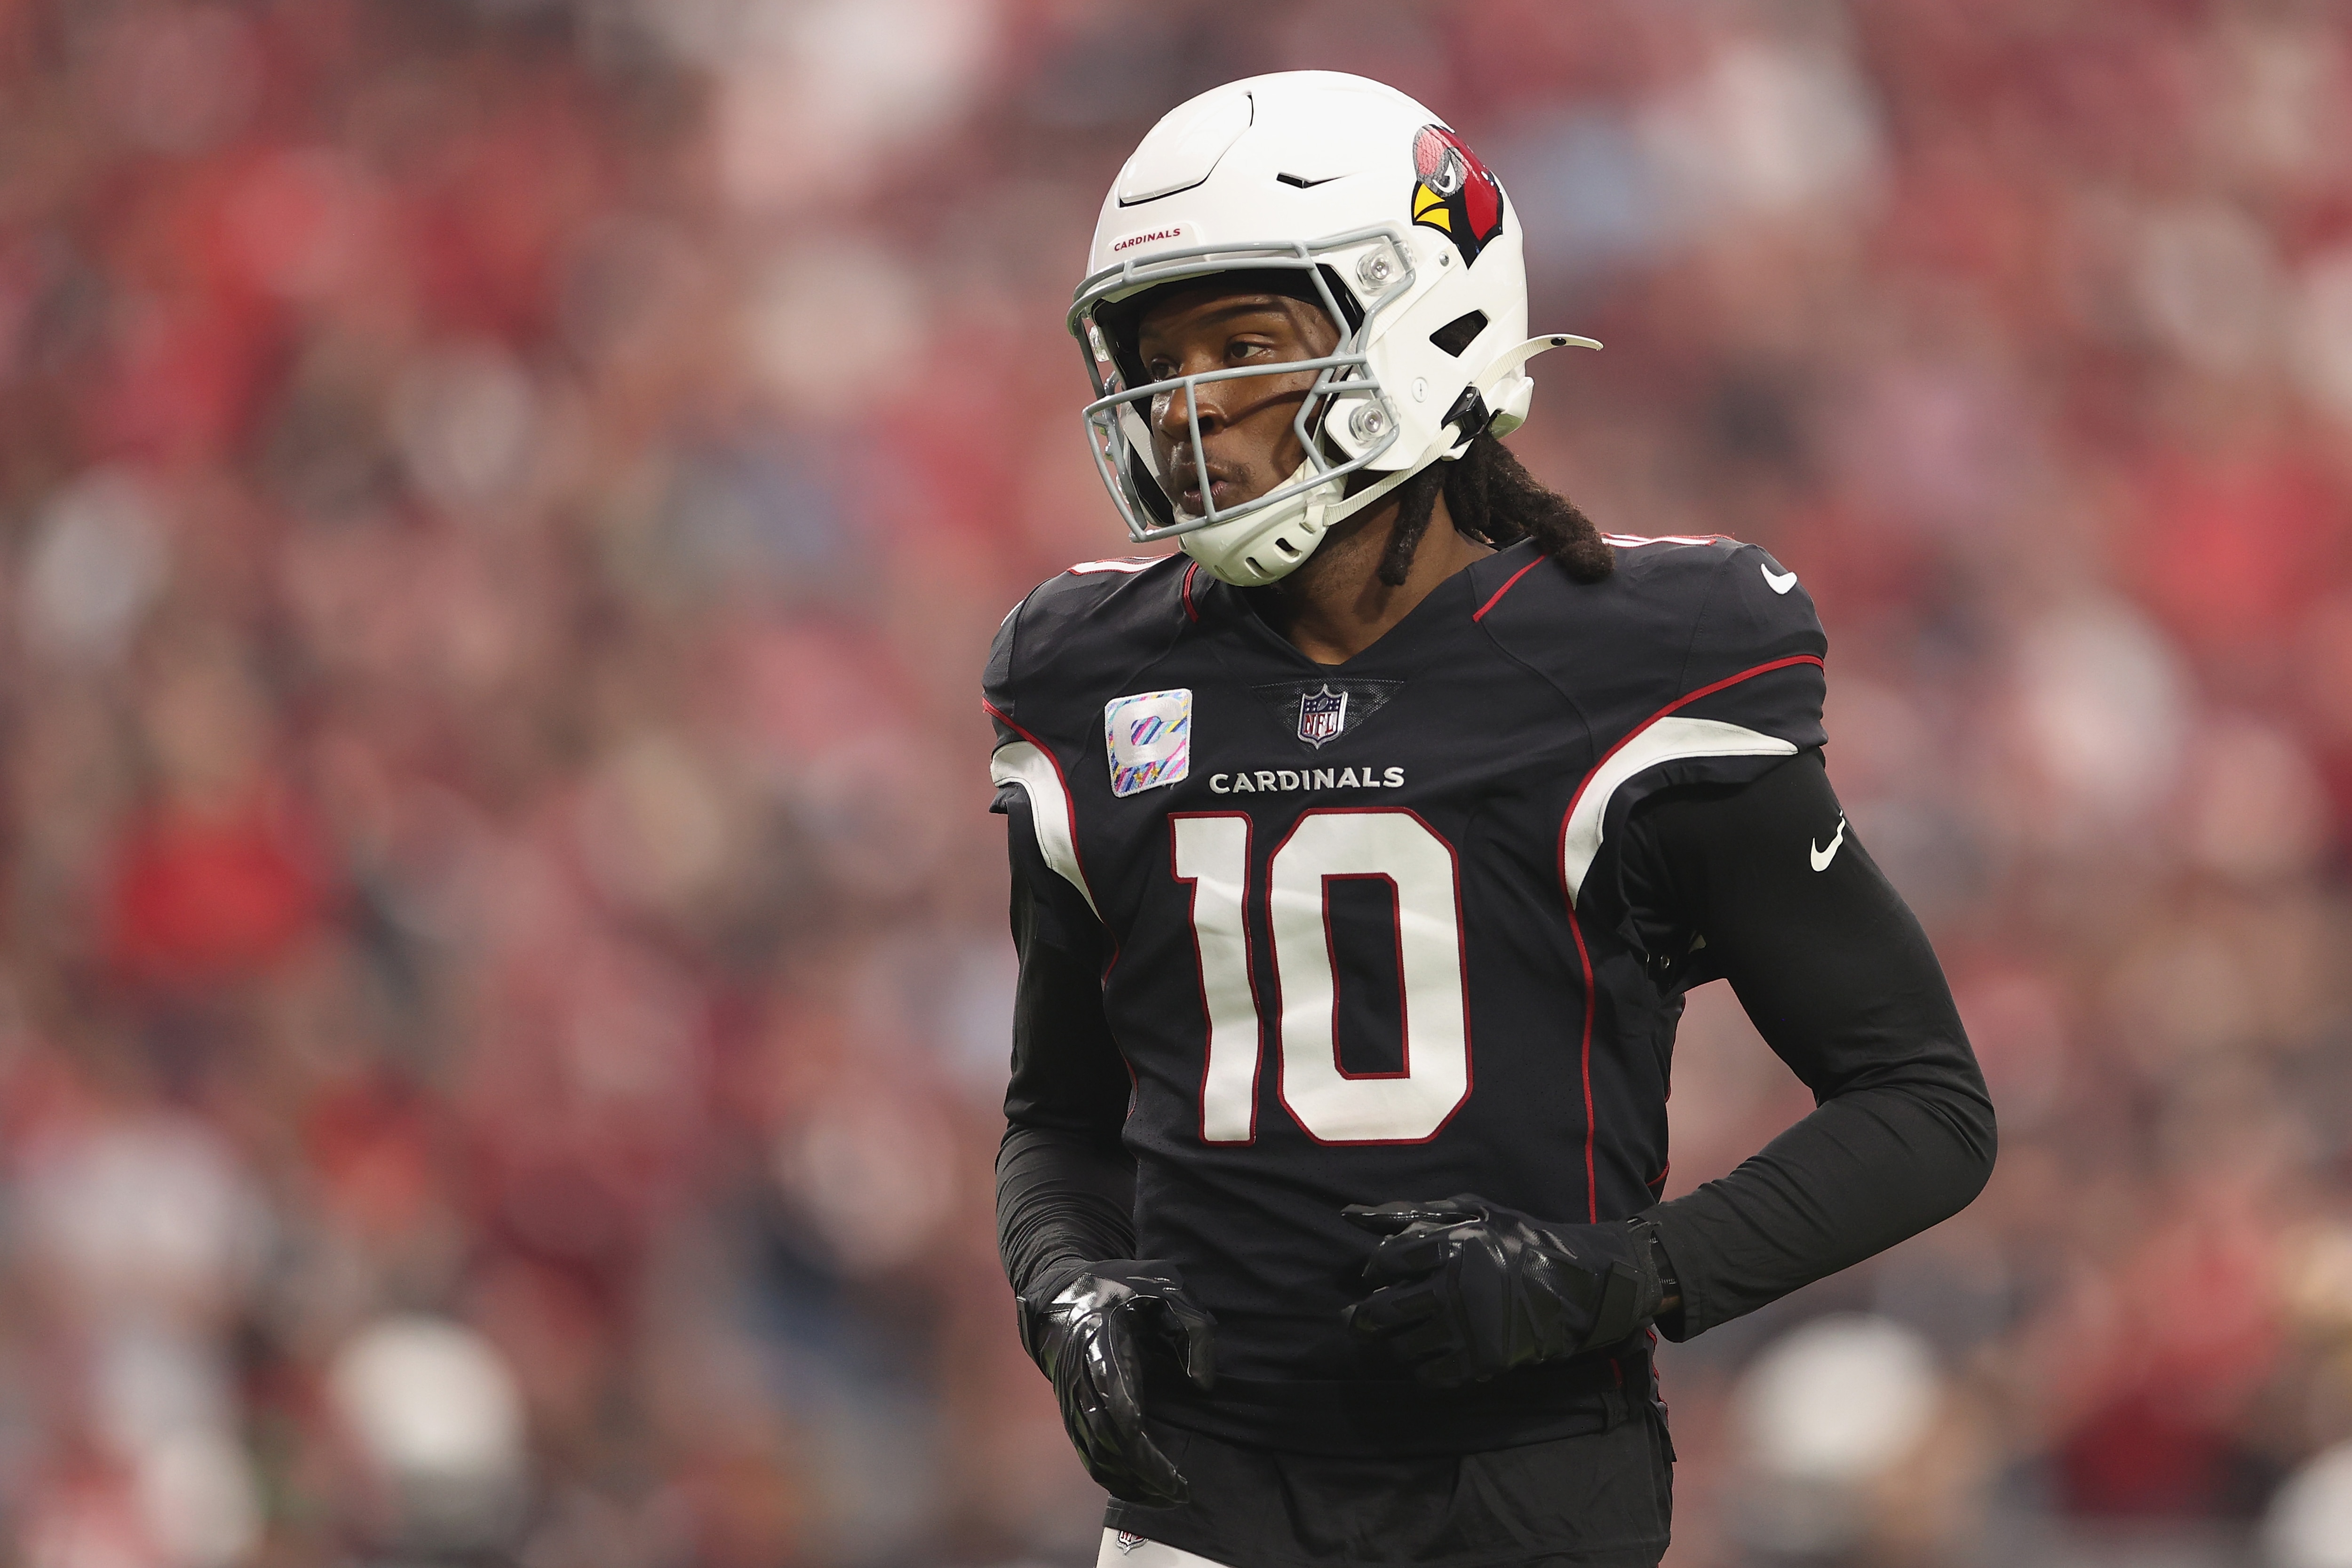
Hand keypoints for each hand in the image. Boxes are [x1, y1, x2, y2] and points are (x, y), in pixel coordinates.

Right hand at [1017, 1260, 1215, 1506]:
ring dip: (1128, 1482)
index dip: (1140, 1441)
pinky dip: (1112, 1477)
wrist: (1062, 1291)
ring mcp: (1073, 1399)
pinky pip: (1088, 1453)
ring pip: (1095, 1453)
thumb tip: (1202, 1383)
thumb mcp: (1165, 1285)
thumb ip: (1192, 1327)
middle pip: (1107, 1439)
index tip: (1169, 1468)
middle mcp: (1082, 1378)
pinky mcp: (1072, 1412)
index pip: (1117, 1401)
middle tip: (1181, 1493)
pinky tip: (1140, 1490)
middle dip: (1142, 1473)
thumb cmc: (1120, 1286)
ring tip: (1168, 1498)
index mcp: (1103, 1345)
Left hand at [1339, 1195, 1661, 1387]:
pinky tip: (1428, 1353)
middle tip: (1358, 1317)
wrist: (1574, 1286)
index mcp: (1452, 1247)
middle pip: (1384, 1311)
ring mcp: (1468, 1329)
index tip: (1379, 1272)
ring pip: (1403, 1346)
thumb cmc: (1518, 1242)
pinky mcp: (1482, 1361)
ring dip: (1393, 1342)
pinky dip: (1421, 1368)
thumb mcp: (1471, 1213)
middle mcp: (1455, 1289)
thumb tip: (1350, 1214)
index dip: (1376, 1268)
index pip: (1388, 1261)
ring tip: (1399, 1333)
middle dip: (1363, 1316)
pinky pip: (1431, 1375)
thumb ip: (1410, 1213)